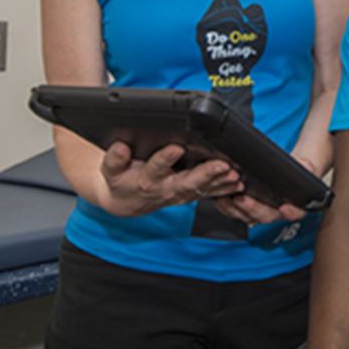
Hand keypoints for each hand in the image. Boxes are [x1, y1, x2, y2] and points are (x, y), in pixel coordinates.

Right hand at [97, 141, 242, 216]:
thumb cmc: (120, 180)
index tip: (176, 148)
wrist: (125, 202)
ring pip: (202, 189)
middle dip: (206, 174)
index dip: (165, 159)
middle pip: (187, 182)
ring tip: (236, 174)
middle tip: (223, 165)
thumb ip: (115, 158)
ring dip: (220, 182)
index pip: (155, 168)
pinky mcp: (189, 195)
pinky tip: (238, 182)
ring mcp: (179, 194)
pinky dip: (224, 189)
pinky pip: (208, 194)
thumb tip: (121, 146)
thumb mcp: (110, 170)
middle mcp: (165, 189)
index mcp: (145, 180)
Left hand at [212, 156, 316, 224]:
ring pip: (247, 217)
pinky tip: (219, 196)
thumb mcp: (303, 166)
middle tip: (243, 199)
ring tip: (226, 197)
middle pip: (266, 216)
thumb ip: (305, 167)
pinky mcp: (245, 209)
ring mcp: (259, 212)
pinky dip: (225, 205)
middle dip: (253, 208)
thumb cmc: (293, 170)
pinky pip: (234, 212)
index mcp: (294, 206)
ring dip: (235, 209)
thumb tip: (303, 166)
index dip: (290, 212)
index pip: (295, 213)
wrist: (285, 172)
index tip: (285, 208)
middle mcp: (276, 213)